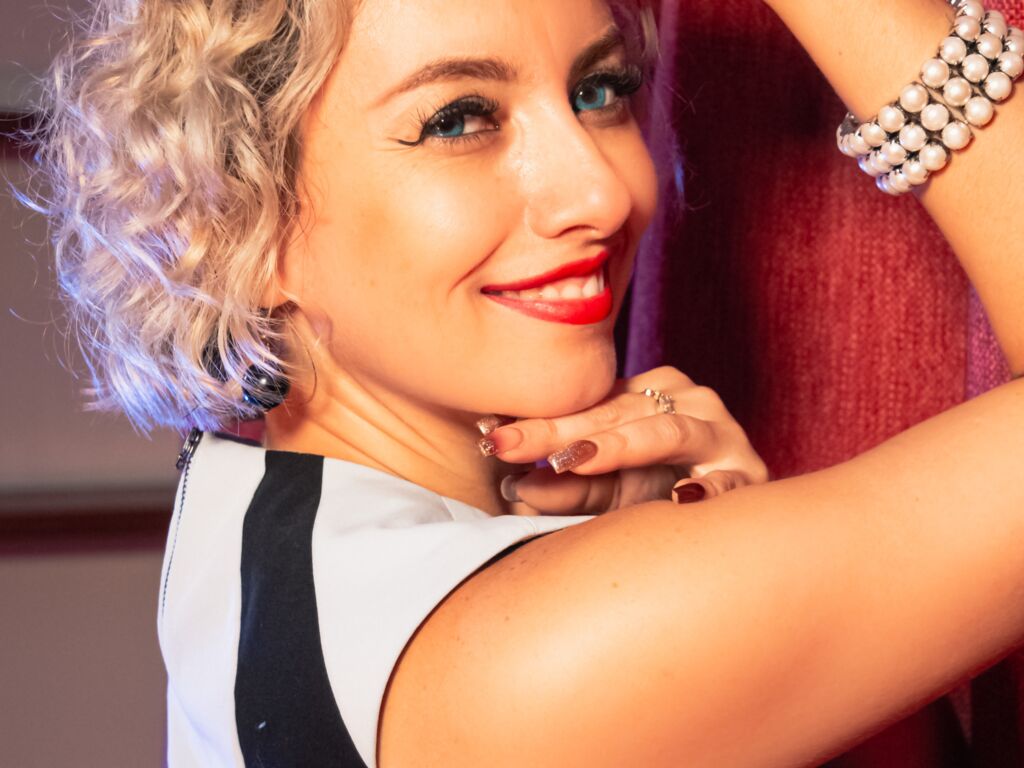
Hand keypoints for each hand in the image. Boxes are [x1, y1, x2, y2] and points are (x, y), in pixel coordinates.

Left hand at [477, 366, 768, 514]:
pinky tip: (682, 496)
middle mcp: (686, 403)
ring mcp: (722, 433)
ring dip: (621, 445)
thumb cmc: (662, 503)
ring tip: (576, 459)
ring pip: (667, 430)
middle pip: (616, 414)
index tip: (490, 436)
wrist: (738, 533)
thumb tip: (513, 488)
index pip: (587, 407)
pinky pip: (729, 480)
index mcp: (649, 397)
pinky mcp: (750, 474)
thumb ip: (564, 488)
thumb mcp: (603, 494)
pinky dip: (708, 487)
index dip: (537, 423)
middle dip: (560, 432)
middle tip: (510, 446)